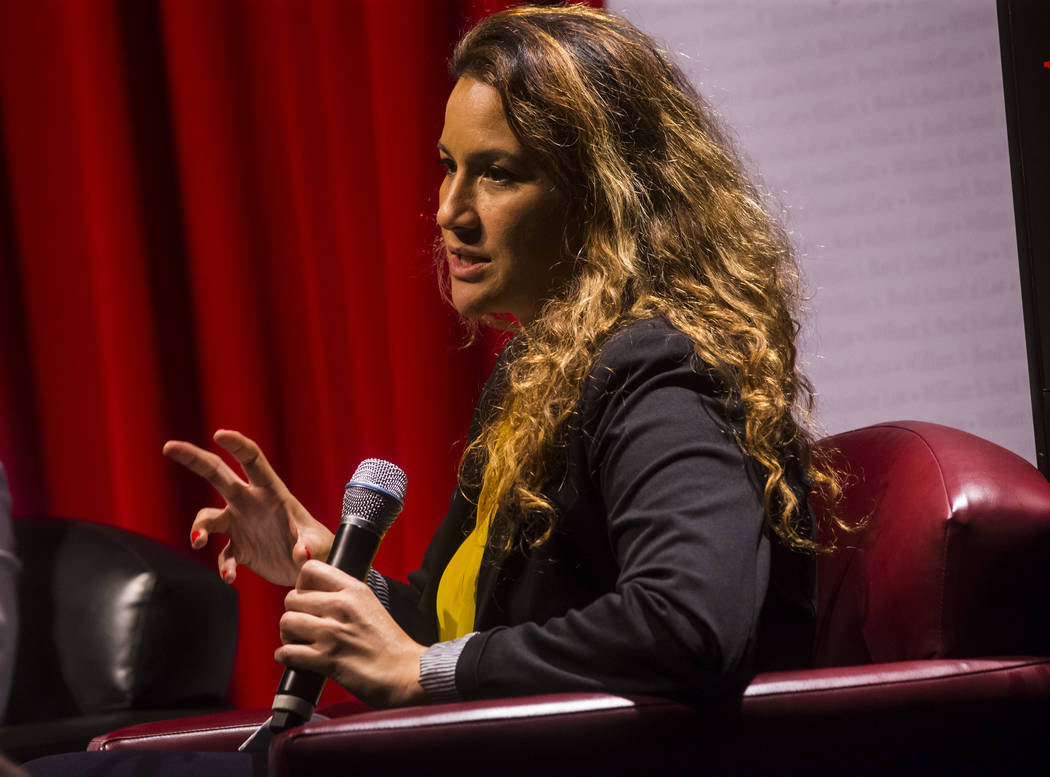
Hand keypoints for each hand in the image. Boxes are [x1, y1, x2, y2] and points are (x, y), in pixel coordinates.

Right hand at [163, 429, 333, 586]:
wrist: (311, 569)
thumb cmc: (320, 547)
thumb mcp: (318, 545)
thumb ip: (309, 547)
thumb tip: (301, 554)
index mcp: (271, 492)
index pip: (252, 460)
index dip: (237, 445)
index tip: (219, 435)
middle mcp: (250, 503)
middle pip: (218, 475)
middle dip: (194, 458)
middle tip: (169, 446)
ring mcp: (241, 524)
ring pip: (207, 518)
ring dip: (199, 528)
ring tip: (198, 540)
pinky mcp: (239, 549)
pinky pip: (221, 554)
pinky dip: (223, 566)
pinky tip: (231, 577)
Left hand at [276, 561, 426, 708]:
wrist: (404, 672)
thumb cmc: (389, 643)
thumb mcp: (369, 604)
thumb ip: (344, 595)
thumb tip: (316, 594)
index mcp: (353, 589)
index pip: (310, 569)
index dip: (302, 584)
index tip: (307, 597)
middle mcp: (340, 606)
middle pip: (292, 598)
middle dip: (294, 613)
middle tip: (303, 625)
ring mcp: (331, 632)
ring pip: (286, 622)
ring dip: (288, 634)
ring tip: (299, 641)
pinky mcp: (325, 659)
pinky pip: (287, 651)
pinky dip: (285, 656)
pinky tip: (295, 657)